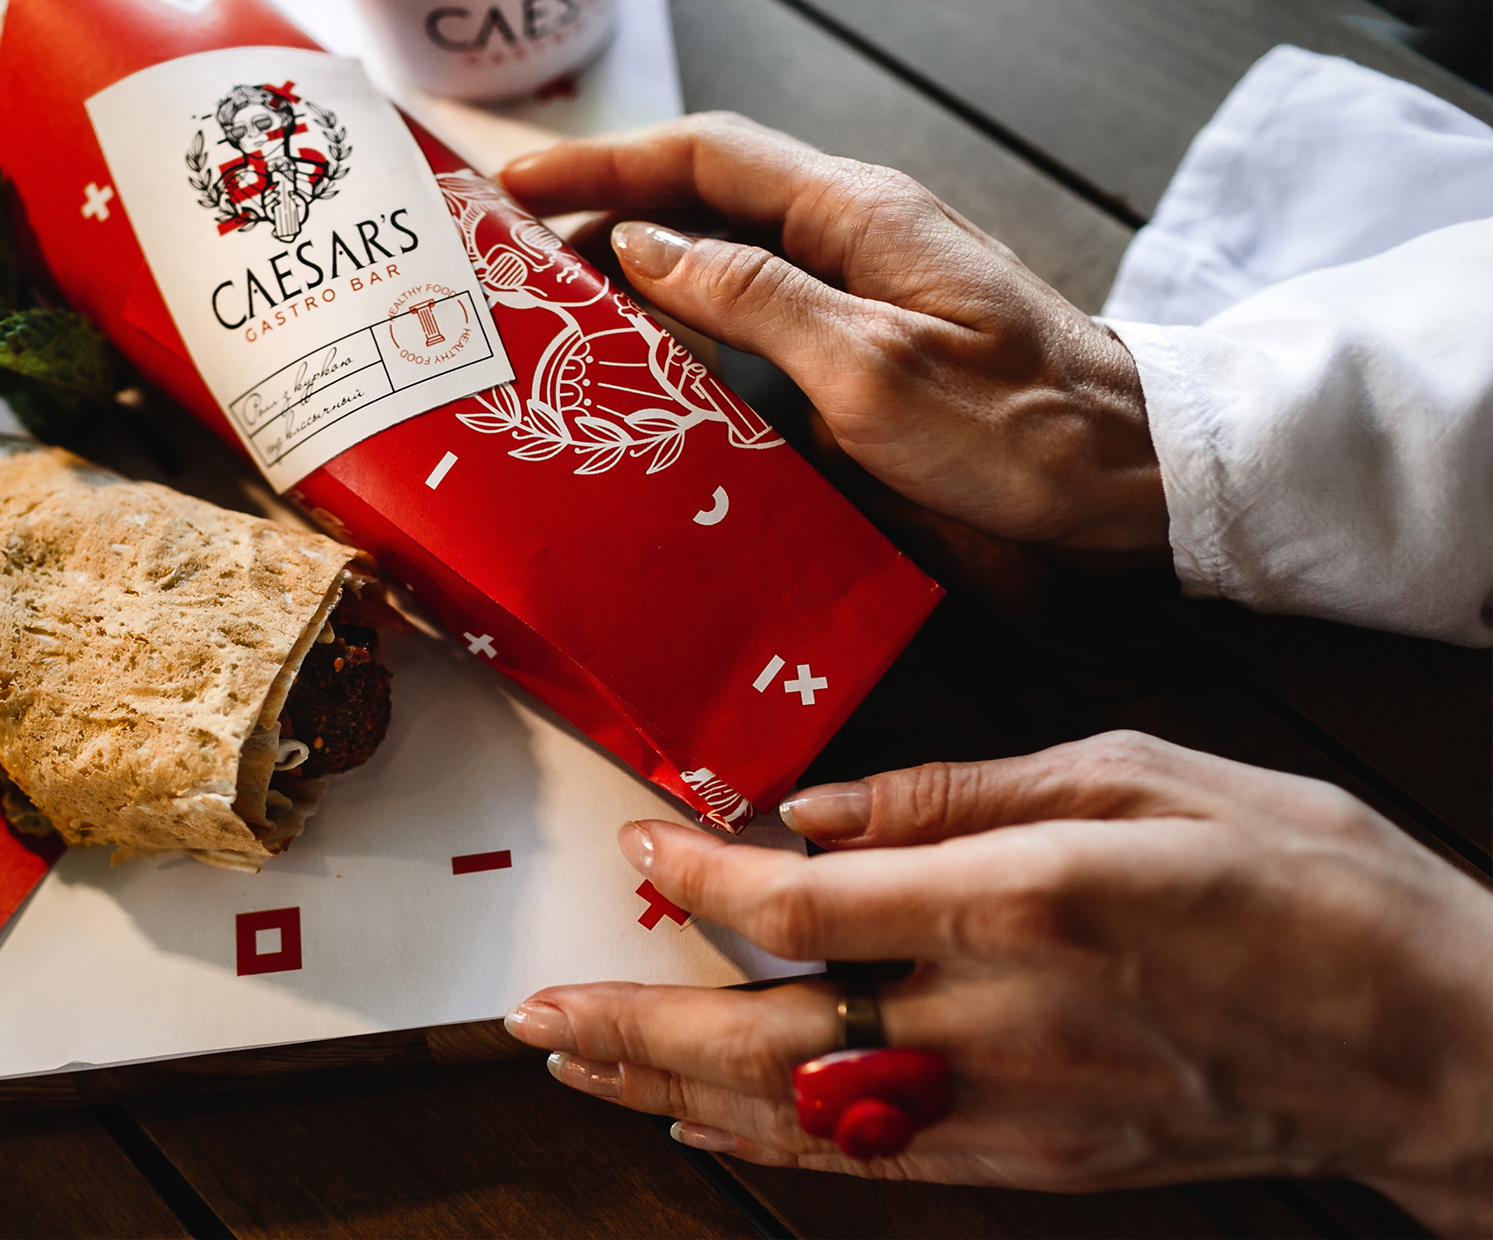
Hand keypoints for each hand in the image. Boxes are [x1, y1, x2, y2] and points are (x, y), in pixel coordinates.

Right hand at [500, 114, 1164, 553]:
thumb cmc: (1016, 427)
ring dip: (644, 276)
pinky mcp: (873, 341)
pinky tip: (656, 366)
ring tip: (561, 313)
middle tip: (517, 263)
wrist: (1129, 477)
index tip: (514, 187)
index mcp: (855, 214)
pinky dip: (696, 327)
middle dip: (606, 216)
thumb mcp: (870, 368)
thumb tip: (644, 245)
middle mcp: (855, 233)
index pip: (705, 158)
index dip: (603, 164)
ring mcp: (866, 287)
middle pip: (707, 201)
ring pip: (729, 259)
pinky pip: (763, 314)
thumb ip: (753, 298)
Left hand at [503, 732, 1492, 1235]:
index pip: (805, 908)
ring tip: (580, 1063)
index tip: (638, 843)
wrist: (1438, 1044)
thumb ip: (958, 789)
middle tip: (533, 1008)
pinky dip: (772, 1142)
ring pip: (800, 1117)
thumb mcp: (1143, 771)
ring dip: (673, 1089)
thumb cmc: (1307, 880)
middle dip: (634, 1022)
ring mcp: (1019, 1111)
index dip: (696, 880)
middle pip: (768, 1037)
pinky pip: (874, 1162)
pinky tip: (706, 1121)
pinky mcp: (1042, 1164)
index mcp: (1026, 899)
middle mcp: (1004, 1020)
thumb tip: (814, 810)